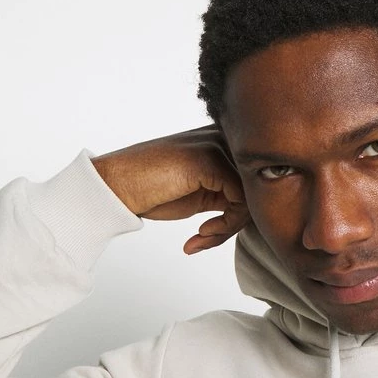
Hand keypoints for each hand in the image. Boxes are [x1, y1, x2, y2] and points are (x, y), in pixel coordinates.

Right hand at [91, 125, 251, 253]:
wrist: (116, 186)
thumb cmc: (154, 190)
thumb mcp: (201, 191)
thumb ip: (230, 192)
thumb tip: (261, 210)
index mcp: (223, 141)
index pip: (254, 179)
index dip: (239, 214)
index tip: (212, 234)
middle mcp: (224, 138)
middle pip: (257, 188)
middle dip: (235, 223)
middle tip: (207, 239)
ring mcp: (218, 146)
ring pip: (252, 197)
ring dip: (227, 229)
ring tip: (202, 238)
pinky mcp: (211, 161)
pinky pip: (240, 202)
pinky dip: (224, 227)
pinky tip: (200, 233)